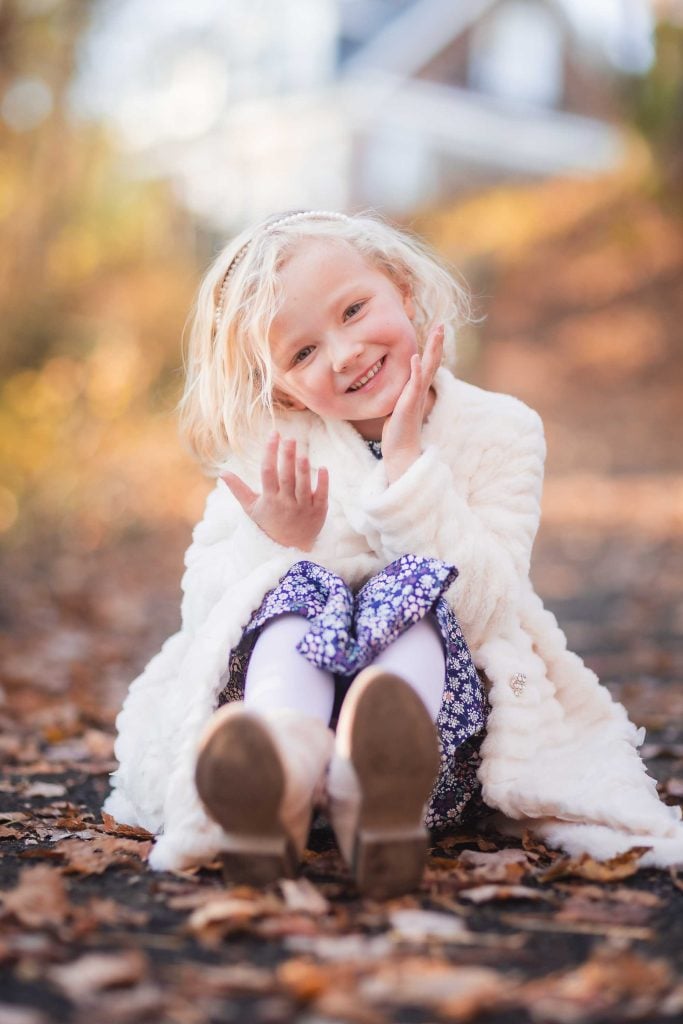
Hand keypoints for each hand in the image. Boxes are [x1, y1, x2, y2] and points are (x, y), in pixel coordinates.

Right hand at [221, 433, 327, 550]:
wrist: (289, 548)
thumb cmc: (268, 523)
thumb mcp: (251, 508)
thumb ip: (238, 489)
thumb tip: (222, 472)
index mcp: (269, 499)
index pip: (268, 472)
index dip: (270, 453)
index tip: (274, 435)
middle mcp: (286, 503)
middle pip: (286, 477)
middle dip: (287, 457)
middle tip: (290, 438)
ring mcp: (303, 507)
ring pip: (303, 486)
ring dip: (303, 470)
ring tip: (302, 453)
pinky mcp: (318, 512)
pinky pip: (321, 495)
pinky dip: (323, 483)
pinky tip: (323, 468)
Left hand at [381, 324, 443, 482]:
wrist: (400, 451)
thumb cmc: (398, 430)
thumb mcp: (398, 406)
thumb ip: (401, 393)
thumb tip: (398, 386)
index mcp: (417, 389)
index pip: (427, 364)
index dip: (433, 347)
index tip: (437, 330)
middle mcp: (420, 390)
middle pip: (432, 362)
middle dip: (437, 343)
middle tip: (442, 325)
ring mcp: (416, 396)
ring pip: (427, 369)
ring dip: (432, 350)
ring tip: (437, 333)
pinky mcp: (409, 404)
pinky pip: (414, 384)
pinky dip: (415, 370)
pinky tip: (415, 357)